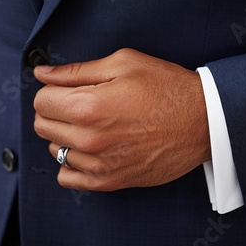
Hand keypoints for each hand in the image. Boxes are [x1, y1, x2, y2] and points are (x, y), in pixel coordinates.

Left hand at [33, 48, 210, 190]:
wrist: (204, 121)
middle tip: (79, 103)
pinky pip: (68, 179)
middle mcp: (90, 140)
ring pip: (55, 151)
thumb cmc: (167, 88)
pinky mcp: (111, 182)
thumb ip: (76, 71)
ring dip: (66, 136)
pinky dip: (72, 164)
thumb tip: (41, 73)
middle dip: (55, 111)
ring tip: (92, 125)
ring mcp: (100, 165)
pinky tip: (90, 150)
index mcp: (89, 107)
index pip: (41, 101)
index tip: (68, 88)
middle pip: (43, 126)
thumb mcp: (124, 64)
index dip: (53, 90)